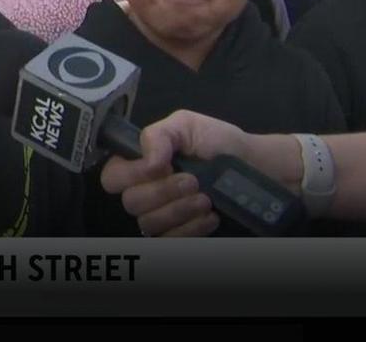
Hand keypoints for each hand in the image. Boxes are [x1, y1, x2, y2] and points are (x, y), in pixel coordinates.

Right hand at [100, 111, 260, 236]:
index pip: (112, 177)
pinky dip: (192, 228)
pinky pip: (171, 240)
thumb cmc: (217, 141)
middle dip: (163, 192)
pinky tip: (210, 215)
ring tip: (205, 198)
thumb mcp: (187, 125)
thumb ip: (159, 134)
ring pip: (150, 224)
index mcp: (140, 164)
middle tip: (193, 181)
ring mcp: (161, 215)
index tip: (162, 165)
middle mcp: (145, 191)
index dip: (131, 175)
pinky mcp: (180, 233)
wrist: (254, 166)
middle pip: (132, 203)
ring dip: (179, 211)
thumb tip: (148, 161)